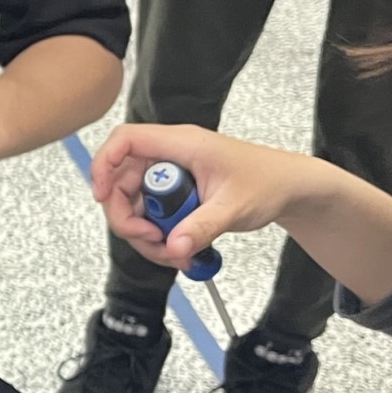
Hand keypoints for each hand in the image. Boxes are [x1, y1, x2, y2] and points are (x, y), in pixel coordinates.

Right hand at [90, 123, 326, 269]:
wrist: (289, 188)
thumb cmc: (269, 182)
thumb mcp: (234, 207)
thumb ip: (202, 227)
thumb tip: (174, 246)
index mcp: (182, 144)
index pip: (126, 140)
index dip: (104, 165)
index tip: (101, 196)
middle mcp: (170, 156)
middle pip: (122, 180)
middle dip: (127, 216)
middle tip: (152, 240)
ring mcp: (170, 176)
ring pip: (134, 203)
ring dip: (145, 233)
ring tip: (175, 252)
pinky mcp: (175, 194)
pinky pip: (151, 215)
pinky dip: (160, 237)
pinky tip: (180, 249)